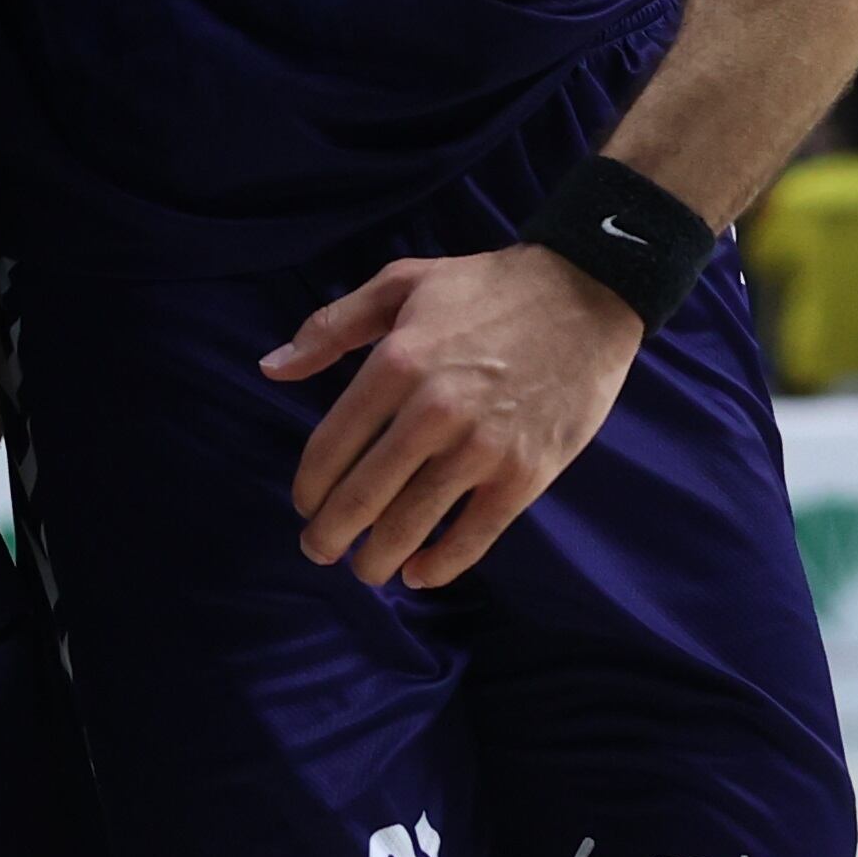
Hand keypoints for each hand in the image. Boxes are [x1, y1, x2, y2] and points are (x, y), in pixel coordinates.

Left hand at [266, 244, 644, 590]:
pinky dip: (440, 565)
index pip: (331, 446)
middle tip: (319, 550)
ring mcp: (482, 448)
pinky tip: (418, 573)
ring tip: (365, 569)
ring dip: (377, 557)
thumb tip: (271, 368)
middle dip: (330, 534)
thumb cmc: (488, 288)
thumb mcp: (402, 283)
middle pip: (363, 496)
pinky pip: (474, 536)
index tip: (304, 504)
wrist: (587, 294)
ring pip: (412, 524)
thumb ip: (332, 327)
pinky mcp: (525, 474)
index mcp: (396, 362)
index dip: (309, 487)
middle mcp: (433, 411)